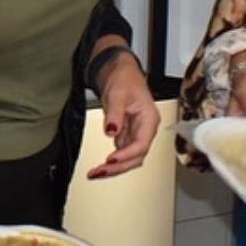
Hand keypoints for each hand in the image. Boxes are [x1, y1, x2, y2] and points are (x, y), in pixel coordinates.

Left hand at [89, 53, 159, 178]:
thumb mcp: (118, 93)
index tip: (111, 159)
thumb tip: (112, 131)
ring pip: (129, 159)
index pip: (141, 144)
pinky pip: (121, 154)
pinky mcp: (127, 135)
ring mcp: (136, 134)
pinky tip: (100, 167)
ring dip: (114, 168)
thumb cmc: (124, 78)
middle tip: (99, 172)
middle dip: (118, 167)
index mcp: (149, 119)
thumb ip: (115, 114)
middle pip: (136, 157)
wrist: (119, 72)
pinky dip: (111, 162)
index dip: (126, 155)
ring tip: (96, 173)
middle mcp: (145, 129)